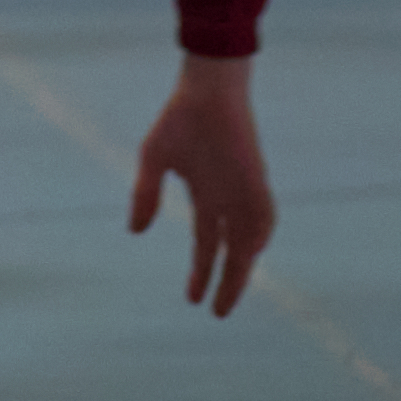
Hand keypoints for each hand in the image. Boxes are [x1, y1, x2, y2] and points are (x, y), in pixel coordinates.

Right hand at [127, 57, 276, 314]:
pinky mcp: (255, 176)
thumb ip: (145, 195)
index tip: (192, 300)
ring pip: (250, 239)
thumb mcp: (154, 160)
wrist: (207, 87)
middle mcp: (228, 199)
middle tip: (218, 312)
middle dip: (227, 283)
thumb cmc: (181, 118)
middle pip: (233, 252)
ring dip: (243, 265)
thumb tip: (135, 231)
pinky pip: (264, 212)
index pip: (207, 245)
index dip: (201, 273)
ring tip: (231, 291)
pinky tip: (252, 250)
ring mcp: (244, 189)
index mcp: (206, 196)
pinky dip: (260, 232)